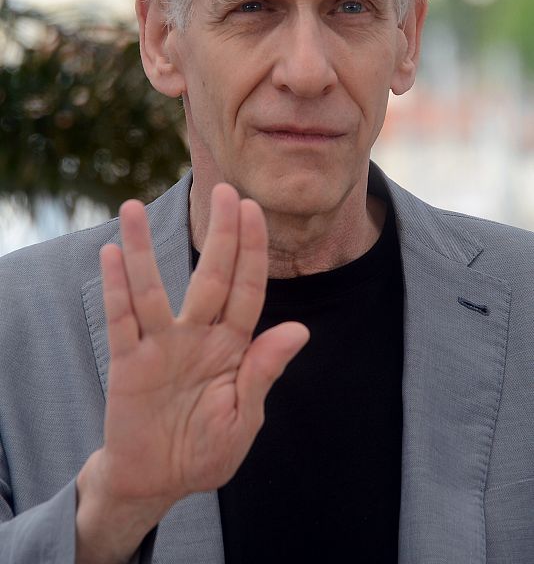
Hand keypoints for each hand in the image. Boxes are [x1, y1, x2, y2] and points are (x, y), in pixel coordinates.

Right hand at [80, 184, 308, 544]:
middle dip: (220, 235)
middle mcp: (197, 335)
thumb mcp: (242, 418)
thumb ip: (263, 372)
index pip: (247, 290)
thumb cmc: (206, 449)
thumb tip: (300, 330)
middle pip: (210, 277)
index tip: (254, 210)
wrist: (158, 481)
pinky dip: (116, 290)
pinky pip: (121, 321)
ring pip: (152, 290)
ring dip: (144, 250)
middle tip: (224, 190)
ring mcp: (160, 346)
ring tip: (133, 208)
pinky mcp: (128, 363)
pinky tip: (112, 254)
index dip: (252, 251)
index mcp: (232, 347)